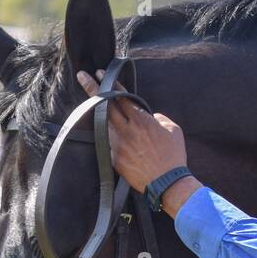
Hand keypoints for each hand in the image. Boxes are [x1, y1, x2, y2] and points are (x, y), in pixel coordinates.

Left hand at [77, 69, 186, 193]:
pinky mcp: (114, 160)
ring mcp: (117, 145)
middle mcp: (126, 130)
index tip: (100, 73)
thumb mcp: (173, 129)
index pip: (121, 96)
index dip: (111, 83)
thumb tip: (149, 116)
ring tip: (93, 107)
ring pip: (104, 124)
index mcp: (141, 119)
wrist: (168, 184)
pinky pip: (109, 145)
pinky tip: (113, 140)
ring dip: (99, 114)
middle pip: (105, 105)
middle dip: (92, 88)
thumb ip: (158, 117)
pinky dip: (110, 140)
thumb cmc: (173, 156)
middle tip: (83, 77)